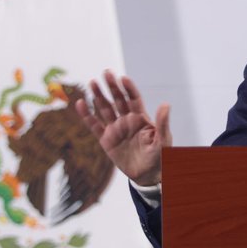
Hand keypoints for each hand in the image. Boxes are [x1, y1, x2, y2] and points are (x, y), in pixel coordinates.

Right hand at [75, 70, 170, 186]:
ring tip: (92, 82)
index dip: (128, 88)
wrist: (148, 175)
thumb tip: (165, 104)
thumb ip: (162, 122)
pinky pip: (95, 125)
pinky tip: (81, 103)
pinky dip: (87, 115)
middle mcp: (127, 120)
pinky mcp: (106, 140)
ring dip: (98, 96)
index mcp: (141, 118)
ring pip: (105, 109)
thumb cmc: (160, 156)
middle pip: (118, 100)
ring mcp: (116, 129)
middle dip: (112, 86)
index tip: (123, 78)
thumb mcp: (163, 139)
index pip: (134, 99)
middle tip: (106, 72)